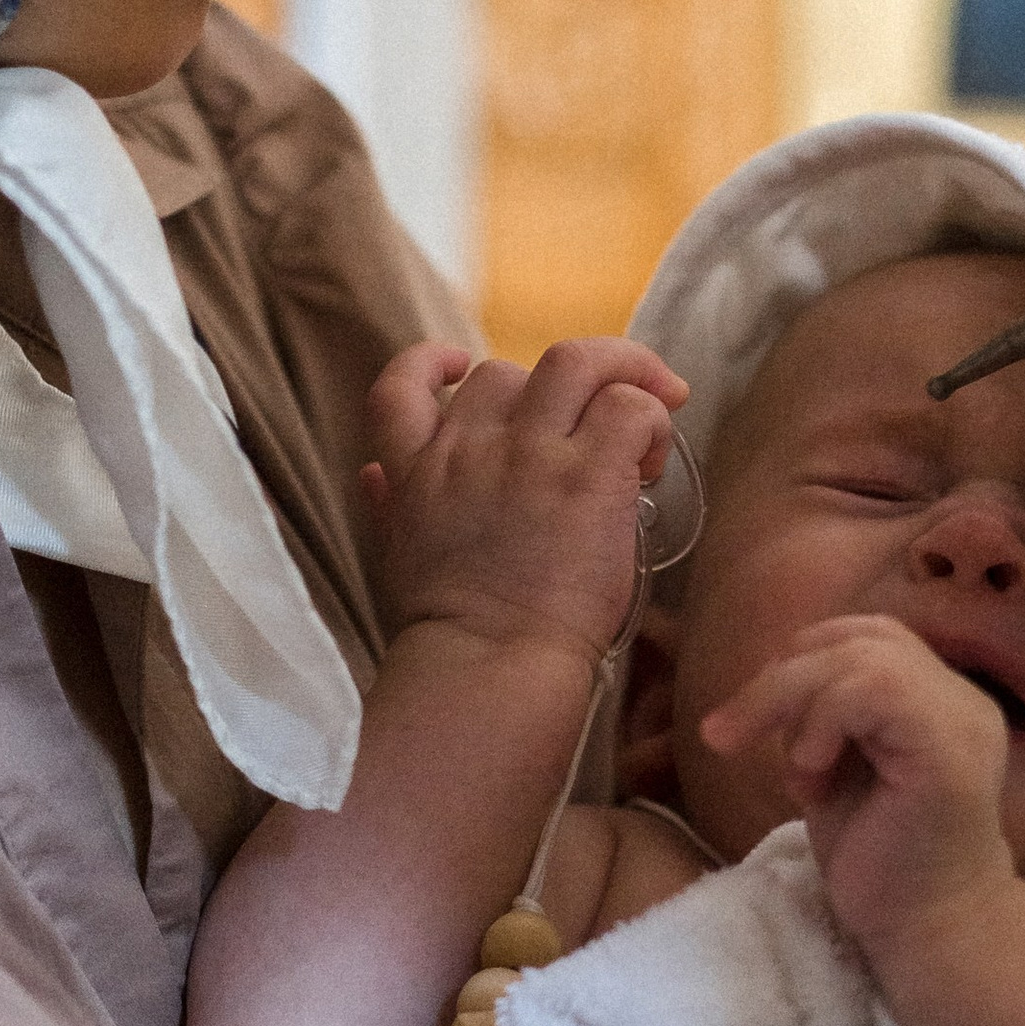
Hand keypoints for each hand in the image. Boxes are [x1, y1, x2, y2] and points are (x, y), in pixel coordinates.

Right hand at [360, 335, 685, 670]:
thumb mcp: (400, 556)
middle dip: (548, 395)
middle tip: (588, 431)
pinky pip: (630, 406)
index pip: (402, 382)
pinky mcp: (590, 471)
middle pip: (506, 371)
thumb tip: (372, 476)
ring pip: (579, 360)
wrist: (490, 664)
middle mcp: (470, 446)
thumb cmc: (453, 632)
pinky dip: (651, 418)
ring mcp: (531, 453)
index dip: (430, 361)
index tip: (458, 365)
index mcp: (417, 469)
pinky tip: (652, 461)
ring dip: (621, 373)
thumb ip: (390, 506)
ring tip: (651, 408)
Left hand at [701, 616, 1015, 982]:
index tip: (757, 722)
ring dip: (795, 703)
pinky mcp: (952, 751)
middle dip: (780, 679)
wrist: (925, 936)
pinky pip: (874, 690)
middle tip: (727, 736)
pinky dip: (822, 721)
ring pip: (863, 655)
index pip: (869, 636)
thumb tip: (776, 675)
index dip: (802, 661)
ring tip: (792, 772)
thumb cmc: (881, 865)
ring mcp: (964, 721)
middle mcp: (963, 700)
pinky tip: (812, 775)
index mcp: (939, 702)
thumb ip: (824, 717)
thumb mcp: (837, 769)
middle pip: (861, 636)